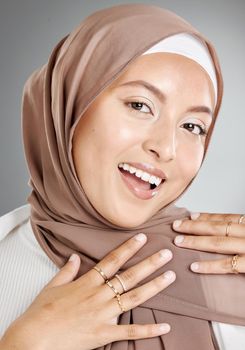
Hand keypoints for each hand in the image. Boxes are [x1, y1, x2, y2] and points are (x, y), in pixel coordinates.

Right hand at [0, 233, 174, 349]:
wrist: (33, 339)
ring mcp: (103, 315)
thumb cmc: (41, 312)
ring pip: (134, 298)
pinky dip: (148, 330)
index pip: (112, 260)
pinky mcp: (104, 334)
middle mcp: (99, 295)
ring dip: (154, 286)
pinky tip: (165, 327)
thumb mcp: (52, 286)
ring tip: (170, 276)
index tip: (142, 238)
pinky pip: (130, 332)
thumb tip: (74, 256)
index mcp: (87, 282)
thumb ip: (67, 270)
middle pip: (129, 276)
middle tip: (167, 253)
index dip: (129, 248)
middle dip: (150, 263)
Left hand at [172, 212, 244, 273]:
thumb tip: (231, 234)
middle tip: (176, 225)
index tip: (192, 216)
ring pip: (217, 243)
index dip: (208, 217)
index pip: (226, 219)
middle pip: (217, 228)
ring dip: (195, 241)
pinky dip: (209, 265)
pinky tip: (194, 266)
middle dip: (193, 226)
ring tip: (178, 241)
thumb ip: (242, 234)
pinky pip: (227, 265)